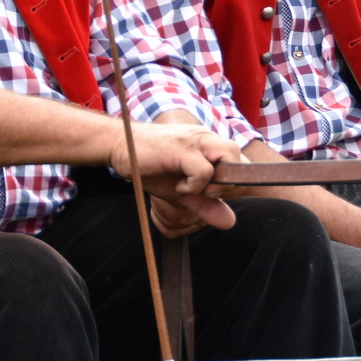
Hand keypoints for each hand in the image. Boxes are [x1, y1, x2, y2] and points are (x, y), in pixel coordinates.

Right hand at [108, 121, 244, 231]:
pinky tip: (179, 187)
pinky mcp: (181, 148)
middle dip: (231, 183)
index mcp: (209, 144)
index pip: (240, 162)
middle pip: (240, 157)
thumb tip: (230, 223)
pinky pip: (203, 170)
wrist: (119, 146)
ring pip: (229, 156)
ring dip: (217, 181)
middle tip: (208, 194)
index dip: (235, 184)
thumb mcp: (183, 193)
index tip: (213, 196)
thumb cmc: (151, 167)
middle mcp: (206, 138)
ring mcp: (194, 140)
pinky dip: (195, 185)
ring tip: (197, 190)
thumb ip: (206, 205)